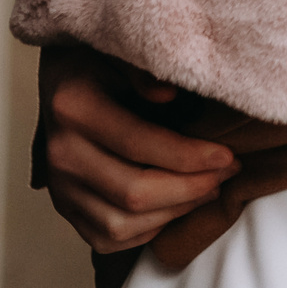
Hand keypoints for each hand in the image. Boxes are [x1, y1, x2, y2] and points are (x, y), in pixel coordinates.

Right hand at [40, 44, 238, 252]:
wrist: (67, 74)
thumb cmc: (105, 57)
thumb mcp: (123, 48)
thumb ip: (145, 68)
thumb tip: (168, 94)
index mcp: (72, 107)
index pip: (138, 144)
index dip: (190, 156)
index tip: (228, 155)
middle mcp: (59, 153)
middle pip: (133, 192)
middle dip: (191, 188)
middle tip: (228, 171)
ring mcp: (58, 186)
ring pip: (121, 224)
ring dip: (174, 212)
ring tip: (208, 188)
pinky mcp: (64, 207)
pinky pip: (107, 239)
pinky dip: (148, 231)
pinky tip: (176, 205)